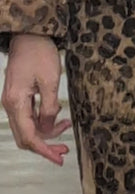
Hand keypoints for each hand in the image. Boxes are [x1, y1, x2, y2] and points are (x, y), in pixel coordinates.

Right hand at [2, 34, 70, 165]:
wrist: (29, 35)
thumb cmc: (39, 53)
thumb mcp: (50, 81)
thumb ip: (49, 108)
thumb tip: (48, 129)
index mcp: (16, 102)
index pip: (29, 136)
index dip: (44, 150)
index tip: (59, 158)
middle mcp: (10, 105)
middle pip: (25, 137)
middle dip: (45, 145)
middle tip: (64, 149)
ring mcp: (12, 102)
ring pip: (27, 128)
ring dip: (45, 134)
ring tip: (65, 128)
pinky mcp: (18, 98)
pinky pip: (28, 118)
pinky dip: (42, 123)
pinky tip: (58, 119)